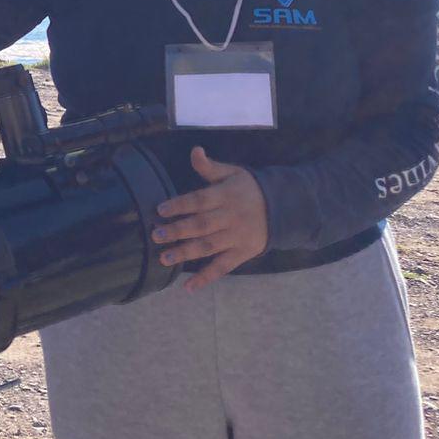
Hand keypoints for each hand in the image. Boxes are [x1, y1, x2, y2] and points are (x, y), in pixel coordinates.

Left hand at [153, 147, 269, 292]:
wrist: (283, 207)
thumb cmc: (249, 188)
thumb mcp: (233, 172)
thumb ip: (210, 167)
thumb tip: (194, 151)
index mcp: (226, 195)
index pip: (200, 200)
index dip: (180, 205)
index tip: (160, 209)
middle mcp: (231, 217)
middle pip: (201, 225)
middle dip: (177, 231)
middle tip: (155, 235)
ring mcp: (237, 238)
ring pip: (208, 247)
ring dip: (185, 253)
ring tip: (163, 258)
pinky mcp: (243, 254)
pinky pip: (223, 267)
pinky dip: (206, 278)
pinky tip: (188, 287)